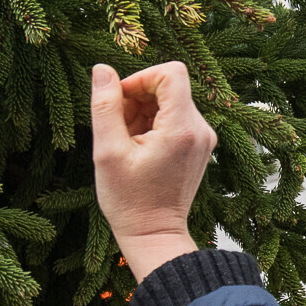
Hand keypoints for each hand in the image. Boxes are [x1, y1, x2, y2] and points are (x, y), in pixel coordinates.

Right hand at [88, 62, 216, 280]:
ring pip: (171, 101)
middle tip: (117, 128)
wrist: (154, 236)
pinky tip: (138, 149)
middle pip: (170, 86)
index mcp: (182, 128)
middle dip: (138, 98)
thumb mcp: (107, 152)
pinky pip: (175, 118)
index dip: (140, 77)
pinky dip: (154, 124)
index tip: (120, 100)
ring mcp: (203, 138)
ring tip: (127, 143)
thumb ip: (105, 106)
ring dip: (143, 112)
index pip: (171, 72)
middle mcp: (201, 129)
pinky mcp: (199, 146)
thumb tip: (102, 70)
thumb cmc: (130, 201)